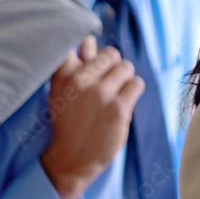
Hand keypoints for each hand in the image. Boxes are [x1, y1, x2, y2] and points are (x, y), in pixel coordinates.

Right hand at [40, 36, 144, 198]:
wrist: (71, 159)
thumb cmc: (68, 121)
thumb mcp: (62, 92)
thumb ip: (76, 64)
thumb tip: (89, 40)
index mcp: (63, 75)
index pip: (79, 41)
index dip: (89, 43)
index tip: (92, 53)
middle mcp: (80, 81)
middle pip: (111, 53)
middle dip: (113, 66)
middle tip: (109, 82)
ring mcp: (100, 94)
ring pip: (126, 67)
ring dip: (125, 78)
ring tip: (117, 92)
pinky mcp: (118, 108)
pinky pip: (136, 84)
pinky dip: (134, 90)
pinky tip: (125, 101)